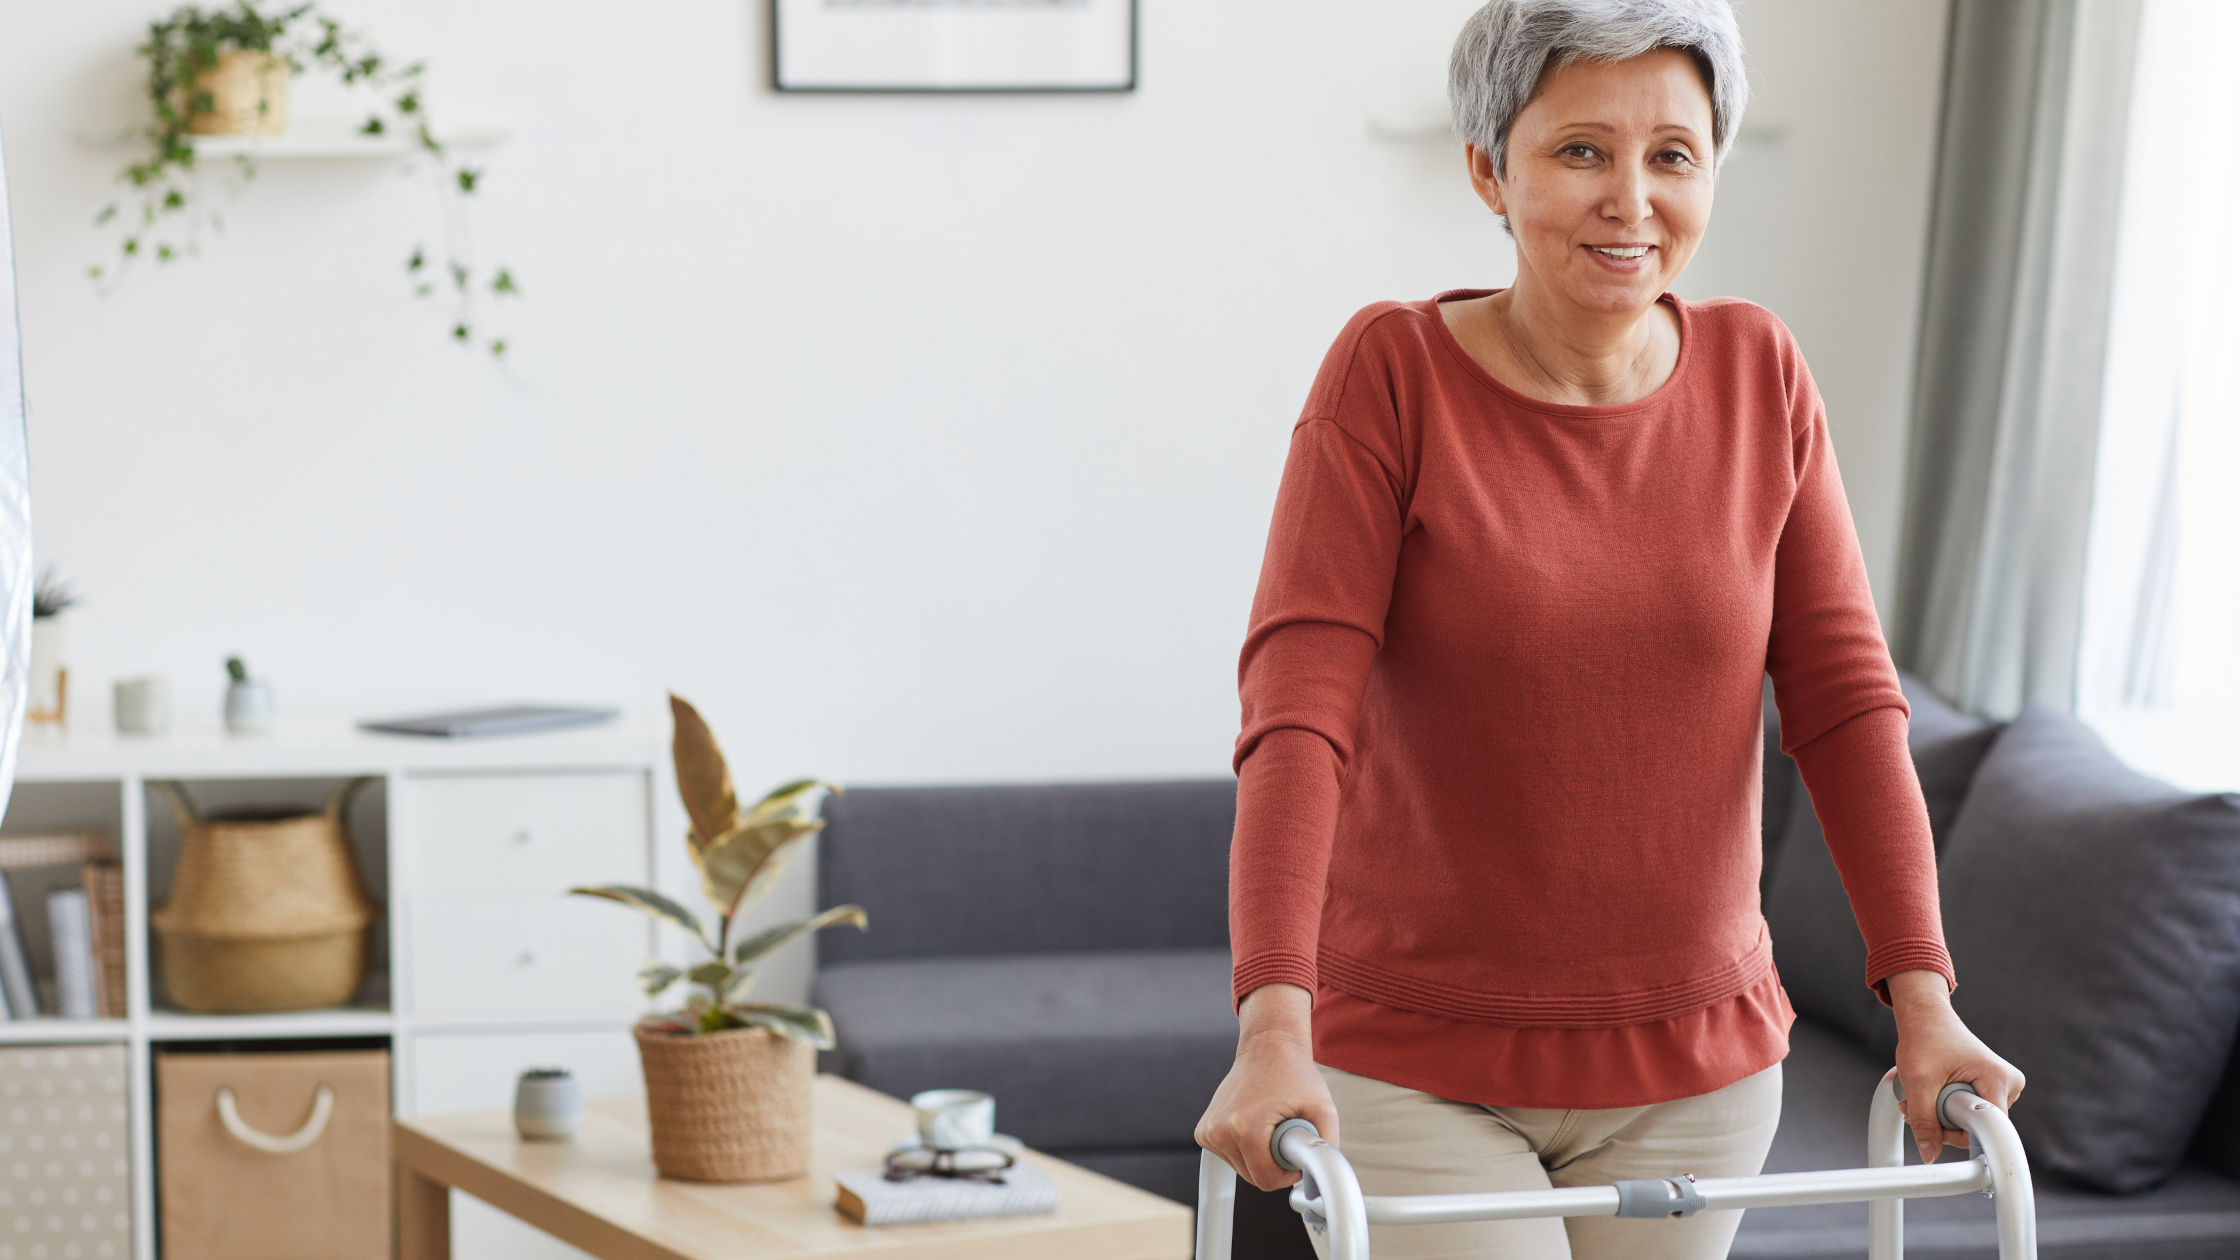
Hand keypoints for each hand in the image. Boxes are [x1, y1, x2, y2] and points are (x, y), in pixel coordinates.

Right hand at [1194, 983, 1338, 1191]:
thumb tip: (1323, 1177)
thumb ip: (1327, 1148)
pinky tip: (1254, 1123)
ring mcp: (1208, 1130)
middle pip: (1254, 1177)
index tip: (1295, 1148)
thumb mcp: (1323, 1109)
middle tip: (1284, 1131)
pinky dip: (1245, 1147)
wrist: (1268, 1046)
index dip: (1288, 1171)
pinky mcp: (1204, 1131)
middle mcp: (1219, 1129)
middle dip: (1274, 1161)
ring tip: (1269, 1123)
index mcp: (1243, 1128)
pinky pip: (1230, 1156)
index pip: (1267, 1180)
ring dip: (1261, 1154)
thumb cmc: (1294, 1073)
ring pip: (1242, 1168)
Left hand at [1888, 969, 2025, 1163]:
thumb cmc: (1925, 1038)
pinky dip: (1946, 1107)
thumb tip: (1930, 1155)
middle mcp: (2008, 1084)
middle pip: (1978, 1127)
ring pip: (1971, 1121)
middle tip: (1916, 1104)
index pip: (1991, 1127)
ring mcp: (2002, 1087)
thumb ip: (1924, 1120)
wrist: (1926, 1017)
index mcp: (1997, 1079)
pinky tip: (1931, 1093)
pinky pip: (1970, 1112)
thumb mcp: (1918, 1081)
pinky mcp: (1992, 1088)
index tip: (1963, 1160)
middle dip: (1943, 1122)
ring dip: (1941, 1114)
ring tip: (1921, 1093)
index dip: (1970, 1140)